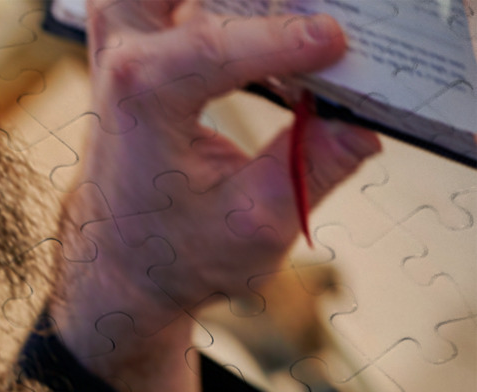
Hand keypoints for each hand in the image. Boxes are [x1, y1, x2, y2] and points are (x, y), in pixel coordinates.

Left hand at [53, 0, 380, 391]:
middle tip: (304, 16)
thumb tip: (365, 120)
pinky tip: (278, 18)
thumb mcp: (255, 224)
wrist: (122, 269)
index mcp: (139, 100)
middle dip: (244, 1)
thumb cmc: (176, 252)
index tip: (338, 43)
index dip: (284, 40)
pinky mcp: (137, 47)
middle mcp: (122, 62)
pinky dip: (223, 7)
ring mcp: (122, 48)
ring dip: (228, 3)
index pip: (210, 47)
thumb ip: (313, 165)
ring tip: (293, 17)